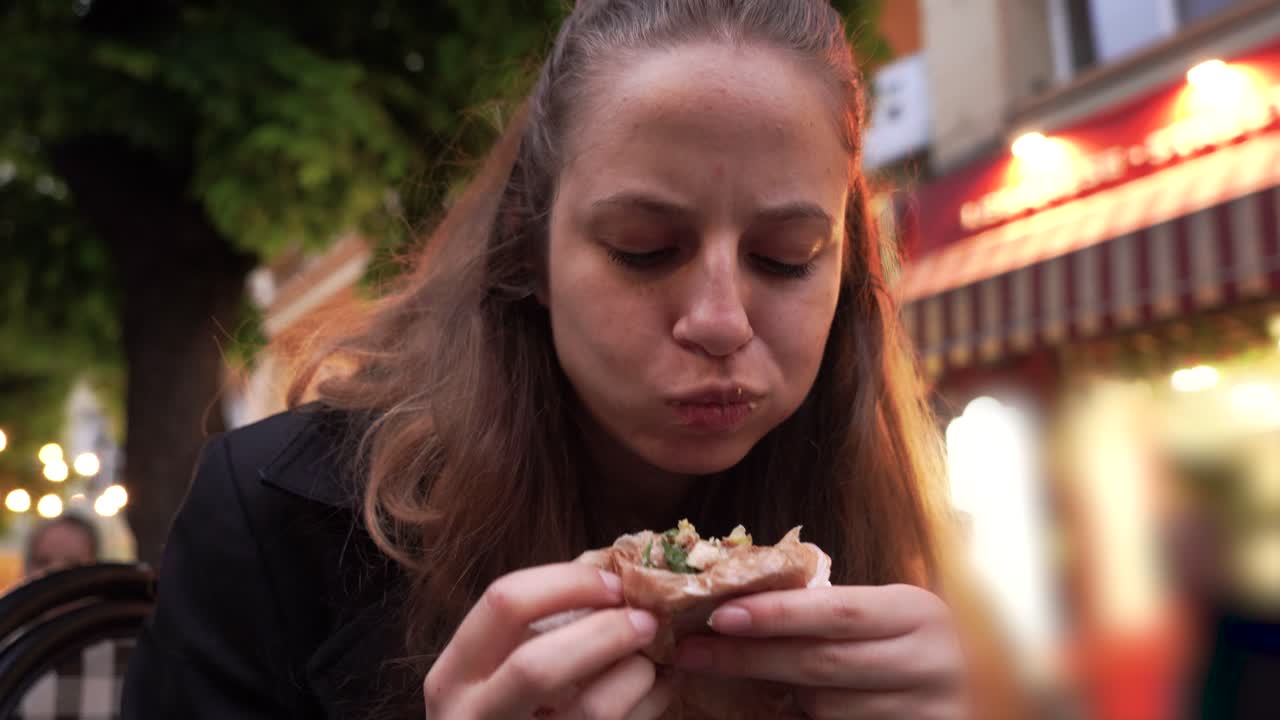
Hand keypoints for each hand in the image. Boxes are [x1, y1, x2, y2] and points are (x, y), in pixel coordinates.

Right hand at [423, 563, 673, 718]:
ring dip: (635, 676)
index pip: (504, 603)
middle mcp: (473, 717)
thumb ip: (536, 632)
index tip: (612, 583)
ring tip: (651, 662)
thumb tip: (616, 587)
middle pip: (540, 665)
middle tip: (646, 621)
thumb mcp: (495, 672)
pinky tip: (658, 689)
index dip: (567, 583)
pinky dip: (649, 704)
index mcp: (454, 675)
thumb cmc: (504, 712)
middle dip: (606, 633)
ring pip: (591, 710)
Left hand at [672, 584, 968, 718]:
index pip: (837, 611)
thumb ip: (837, 610)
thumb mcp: (890, 614)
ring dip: (776, 695)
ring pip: (828, 708)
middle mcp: (931, 661)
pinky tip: (770, 710)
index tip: (719, 615)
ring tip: (724, 676)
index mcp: (917, 611)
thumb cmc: (917, 641)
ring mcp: (929, 711)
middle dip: (750, 658)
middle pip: (823, 664)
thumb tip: (743, 601)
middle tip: (692, 652)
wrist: (979, 686)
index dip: (775, 614)